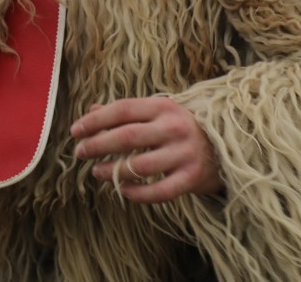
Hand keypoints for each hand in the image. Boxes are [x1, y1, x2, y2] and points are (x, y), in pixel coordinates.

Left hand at [71, 96, 222, 202]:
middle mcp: (174, 128)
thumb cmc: (180, 127)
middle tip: (80, 152)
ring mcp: (184, 153)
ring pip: (139, 166)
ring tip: (95, 172)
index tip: (76, 131)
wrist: (224, 147)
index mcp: (163, 106)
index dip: (96, 120)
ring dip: (111, 170)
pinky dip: (136, 193)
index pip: (123, 109)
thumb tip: (91, 111)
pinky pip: (158, 191)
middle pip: (127, 136)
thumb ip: (126, 112)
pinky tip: (122, 189)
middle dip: (98, 145)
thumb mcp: (157, 112)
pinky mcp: (191, 178)